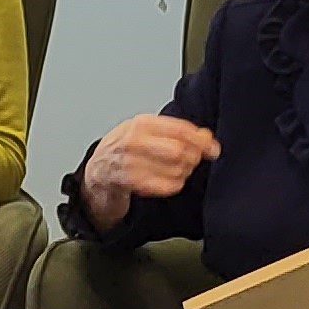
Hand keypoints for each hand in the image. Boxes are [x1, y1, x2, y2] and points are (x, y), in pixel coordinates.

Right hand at [78, 112, 219, 227]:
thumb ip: (175, 132)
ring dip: (182, 173)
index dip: (201, 140)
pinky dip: (173, 185)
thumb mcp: (146, 132)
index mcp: (140, 123)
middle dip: (191, 158)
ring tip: (177, 171)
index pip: (180, 129)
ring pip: (174, 169)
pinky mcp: (128, 181)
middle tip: (192, 162)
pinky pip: (165, 185)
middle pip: (179, 150)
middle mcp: (133, 140)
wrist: (96, 171)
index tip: (213, 149)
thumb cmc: (123, 150)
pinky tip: (169, 181)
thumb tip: (206, 137)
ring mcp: (129, 161)